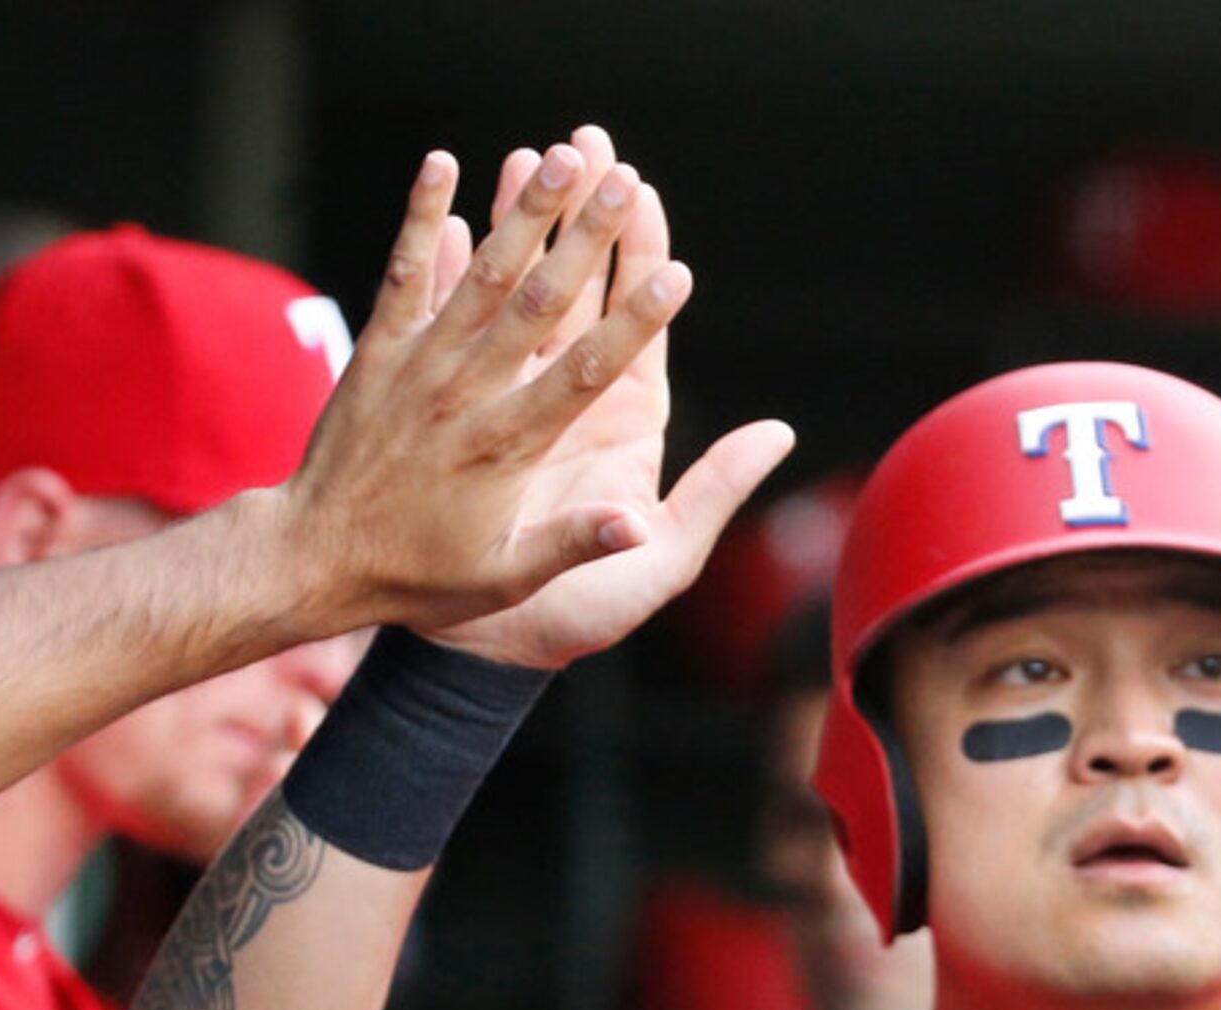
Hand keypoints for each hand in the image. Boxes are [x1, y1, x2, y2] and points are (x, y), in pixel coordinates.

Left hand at [275, 132, 726, 630]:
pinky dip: (421, 216)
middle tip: (623, 178)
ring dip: (523, 209)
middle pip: (540, 302)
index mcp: (509, 445)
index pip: (587, 371)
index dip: (636, 320)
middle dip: (586, 236)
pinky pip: (403, 271)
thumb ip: (575, 544)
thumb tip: (638, 526)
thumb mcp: (506, 580)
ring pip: (480, 271)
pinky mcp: (378, 347)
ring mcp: (419, 363)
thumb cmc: (420, 576)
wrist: (313, 558)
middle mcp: (466, 392)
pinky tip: (444, 163)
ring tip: (560, 151)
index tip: (677, 274)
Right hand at [423, 141, 793, 669]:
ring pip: (518, 292)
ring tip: (517, 157)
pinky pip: (453, 329)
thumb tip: (777, 434)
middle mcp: (572, 398)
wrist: (480, 654)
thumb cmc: (572, 621)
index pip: (639, 323)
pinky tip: (443, 221)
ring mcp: (512, 398)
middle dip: (583, 215)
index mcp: (623, 424)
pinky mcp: (459, 411)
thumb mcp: (656, 561)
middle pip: (582, 287)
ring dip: (517, 226)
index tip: (643, 195)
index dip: (643, 257)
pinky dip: (446, 274)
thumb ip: (713, 497)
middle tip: (585, 145)